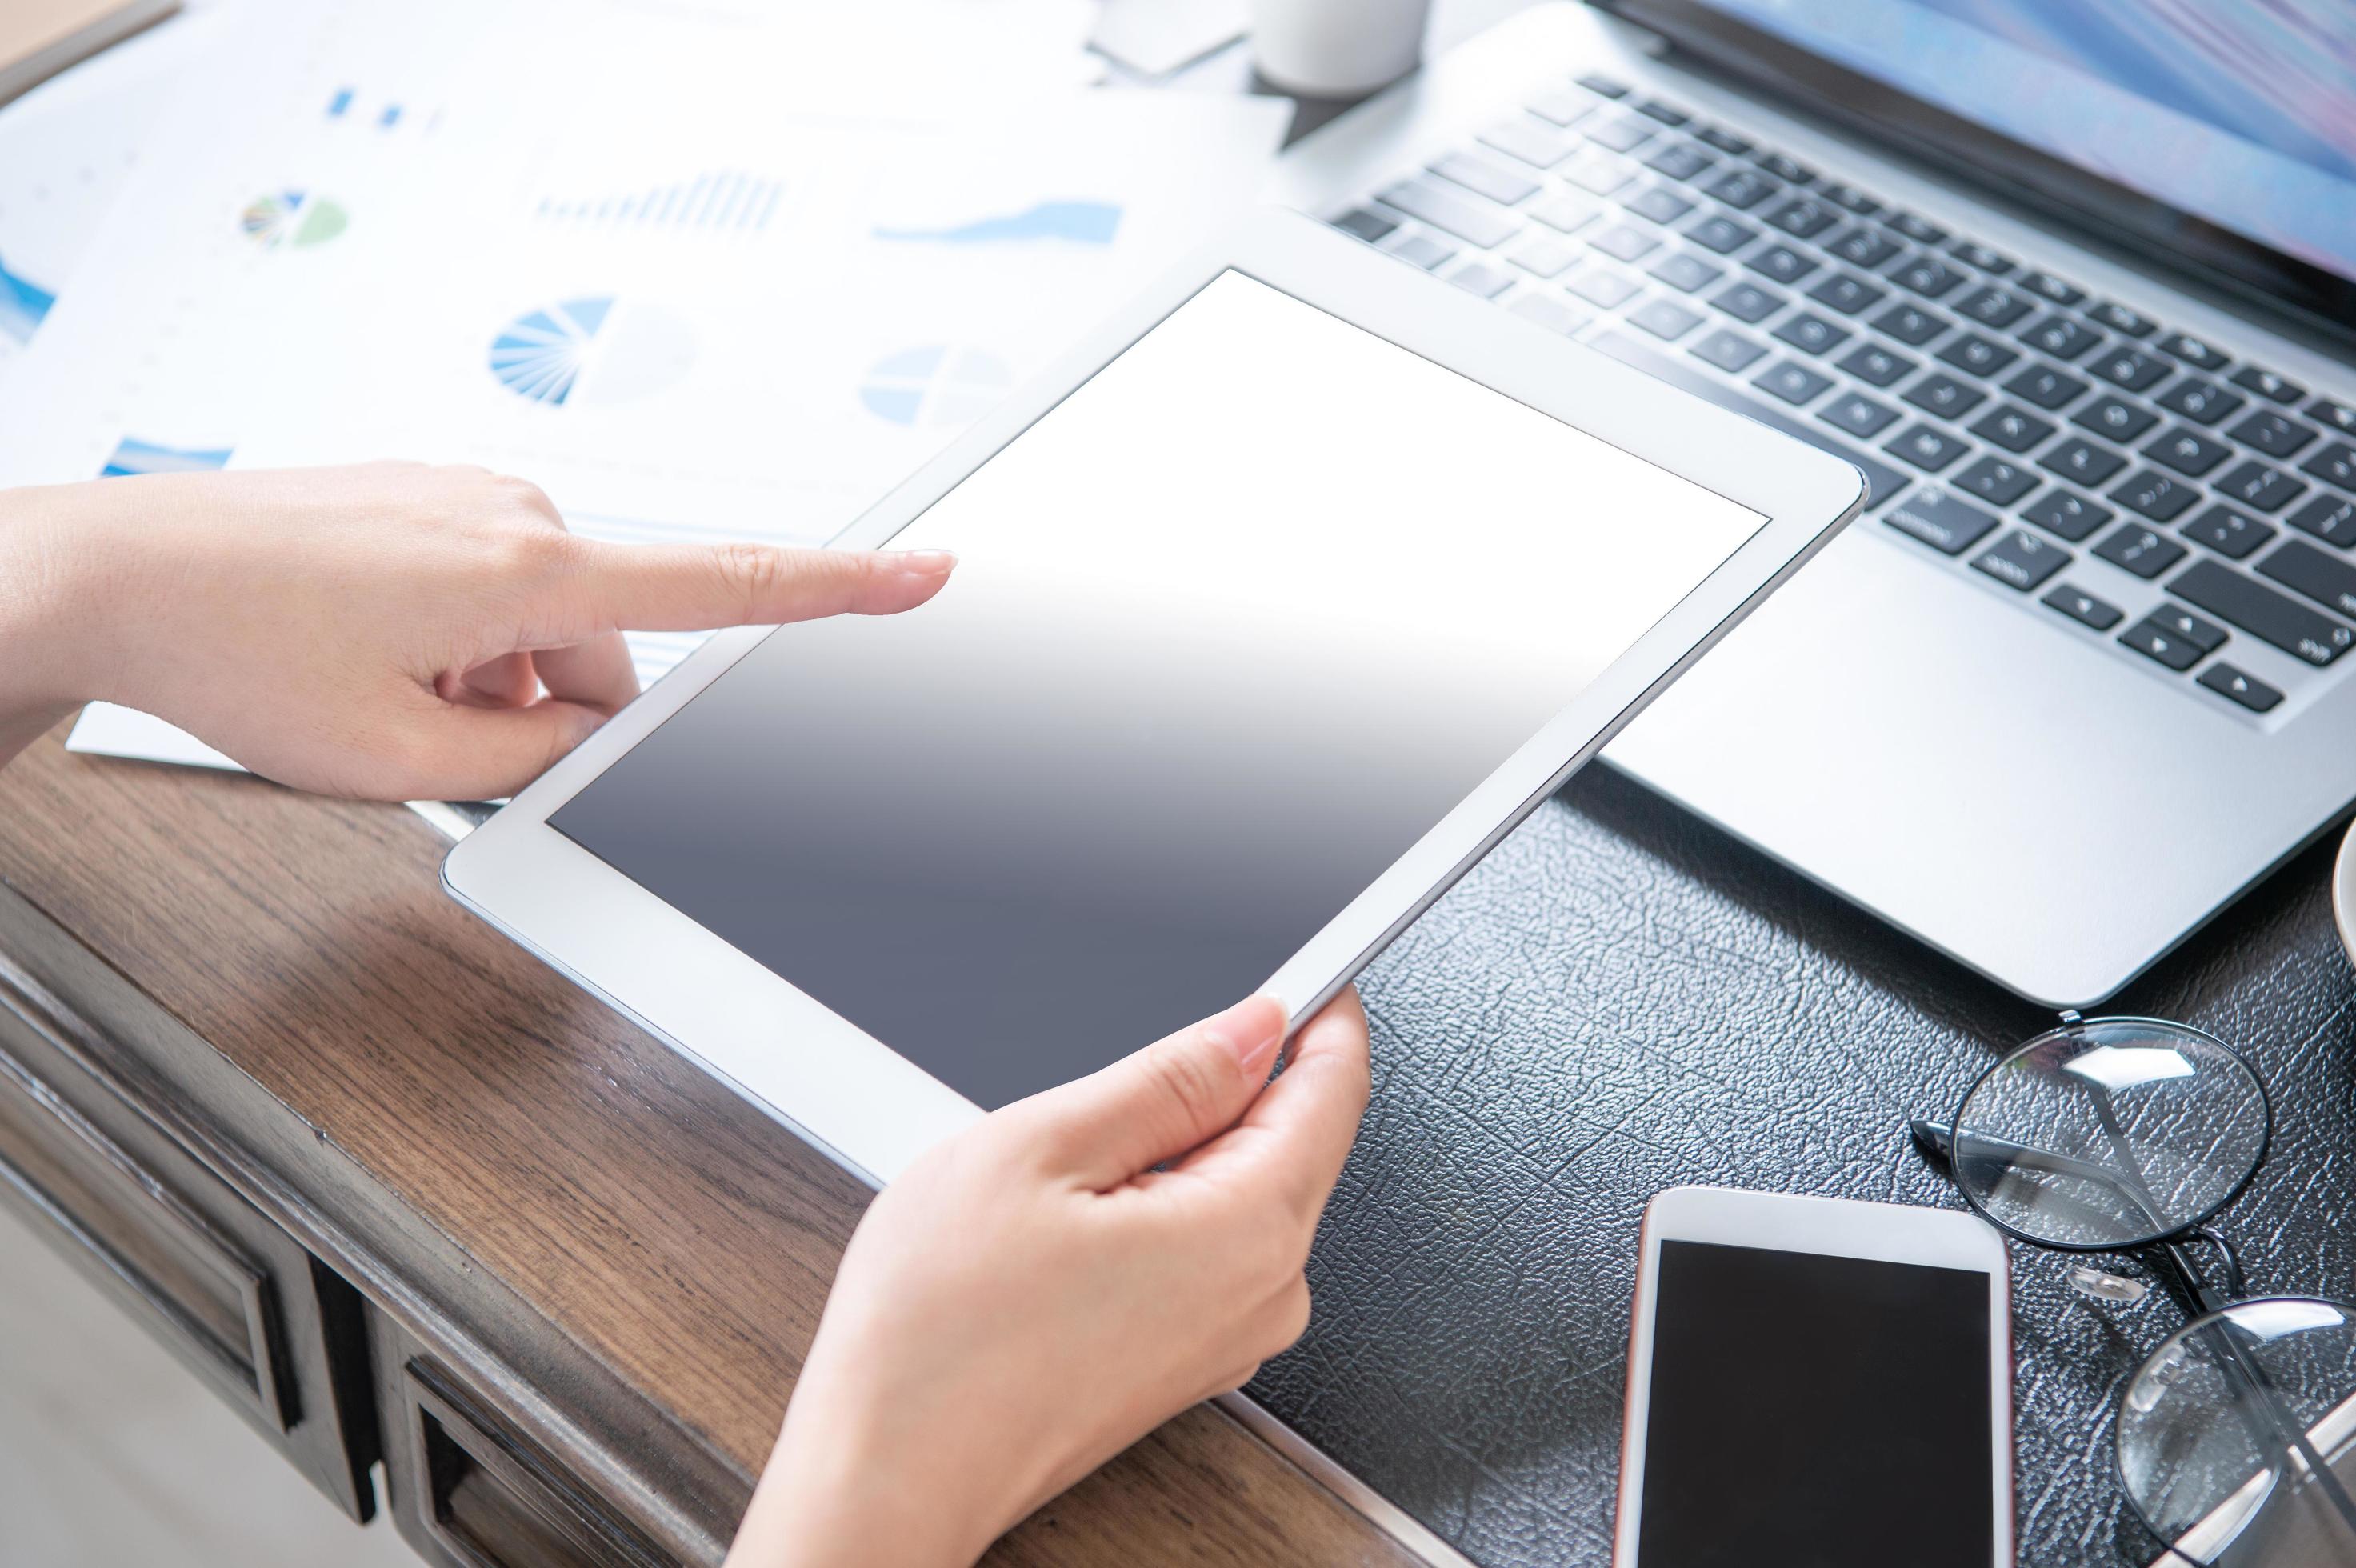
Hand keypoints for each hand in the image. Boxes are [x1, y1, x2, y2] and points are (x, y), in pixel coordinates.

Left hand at [0, 463, 953, 797]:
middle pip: (606, 650)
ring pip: (543, 629)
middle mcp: (516, 515)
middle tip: (437, 738)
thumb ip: (531, 762)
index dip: (839, 588)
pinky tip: (367, 657)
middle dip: (546, 710)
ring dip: (489, 680)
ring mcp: (468, 498)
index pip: (723, 585)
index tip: (923, 572)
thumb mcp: (400, 757)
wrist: (116, 572)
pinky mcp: (429, 497)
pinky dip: (452, 642)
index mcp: (531, 572)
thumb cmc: (235, 646)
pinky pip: (490, 591)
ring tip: (379, 696)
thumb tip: (582, 744)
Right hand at [726, 989, 1372, 1567]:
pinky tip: (1068, 1219)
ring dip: (1175, 1148)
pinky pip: (1207, 1245)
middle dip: (1226, 1081)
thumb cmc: (939, 1336)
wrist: (888, 1474)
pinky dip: (1157, 1205)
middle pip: (1293, 1136)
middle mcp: (1267, 1292)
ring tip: (1064, 1167)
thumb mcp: (1041, 1148)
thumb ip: (1168, 1077)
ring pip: (1239, 1188)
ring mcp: (1230, 1336)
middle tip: (1119, 1071)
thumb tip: (1252, 1027)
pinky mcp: (1189, 1361)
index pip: (1334, 1086)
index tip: (1298, 970)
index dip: (1316, 1010)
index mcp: (1250, 1229)